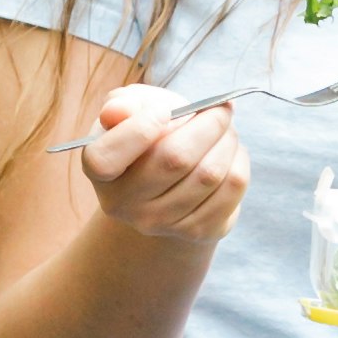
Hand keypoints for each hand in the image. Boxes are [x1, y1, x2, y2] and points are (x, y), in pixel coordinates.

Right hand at [81, 76, 246, 245]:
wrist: (167, 184)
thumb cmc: (149, 136)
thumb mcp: (130, 111)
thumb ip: (123, 105)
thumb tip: (118, 112)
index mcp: (99, 170)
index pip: (106, 158)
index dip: (140, 127)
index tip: (164, 110)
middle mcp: (124, 205)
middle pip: (176, 159)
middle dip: (207, 123)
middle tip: (219, 109)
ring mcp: (161, 224)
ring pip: (210, 174)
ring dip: (228, 140)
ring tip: (227, 129)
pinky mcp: (199, 232)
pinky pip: (232, 188)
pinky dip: (239, 161)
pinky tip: (231, 152)